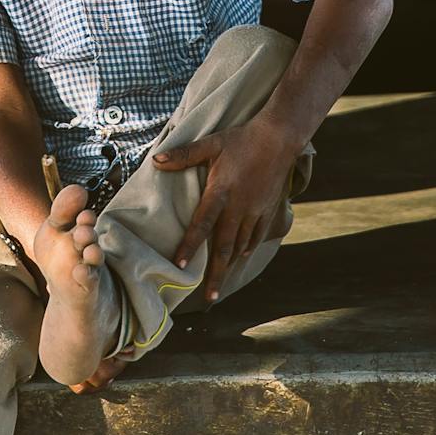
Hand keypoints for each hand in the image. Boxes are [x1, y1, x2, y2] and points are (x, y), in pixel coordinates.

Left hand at [153, 116, 302, 300]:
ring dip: (229, 266)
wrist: (279, 138)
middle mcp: (238, 207)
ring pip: (240, 245)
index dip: (189, 245)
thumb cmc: (241, 139)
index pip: (202, 224)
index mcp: (221, 191)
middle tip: (208, 297)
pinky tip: (239, 258)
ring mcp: (255, 211)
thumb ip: (184, 155)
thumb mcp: (211, 144)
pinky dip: (246, 249)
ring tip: (219, 285)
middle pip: (224, 246)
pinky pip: (255, 236)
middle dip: (215, 273)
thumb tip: (156, 161)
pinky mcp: (268, 210)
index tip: (179, 266)